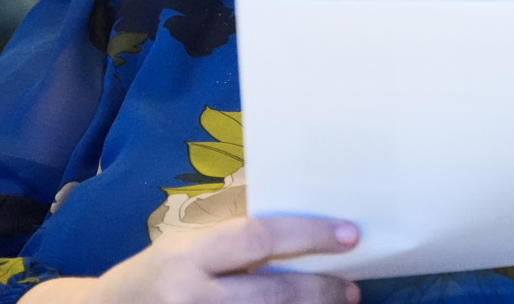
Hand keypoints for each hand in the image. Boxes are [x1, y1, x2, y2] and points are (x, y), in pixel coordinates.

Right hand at [21, 215, 360, 303]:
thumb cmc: (162, 269)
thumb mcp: (189, 241)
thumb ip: (237, 233)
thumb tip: (306, 217)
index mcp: (189, 255)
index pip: (259, 238)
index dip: (308, 235)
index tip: (349, 234)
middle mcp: (191, 296)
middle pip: (272, 295)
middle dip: (320, 290)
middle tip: (352, 286)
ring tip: (339, 303)